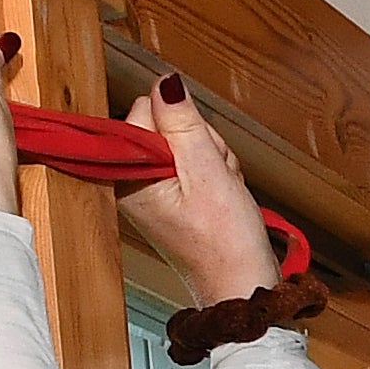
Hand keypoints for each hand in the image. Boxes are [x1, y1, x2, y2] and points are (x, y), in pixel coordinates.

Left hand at [117, 75, 281, 303]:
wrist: (242, 284)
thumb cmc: (224, 242)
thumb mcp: (207, 172)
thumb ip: (183, 123)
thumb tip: (165, 83)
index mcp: (127, 176)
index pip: (144, 112)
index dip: (181, 125)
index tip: (198, 154)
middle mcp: (129, 181)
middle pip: (165, 125)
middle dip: (199, 142)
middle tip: (214, 176)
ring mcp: (148, 189)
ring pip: (184, 141)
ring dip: (211, 157)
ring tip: (220, 189)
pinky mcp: (166, 195)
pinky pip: (191, 162)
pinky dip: (212, 171)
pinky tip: (220, 193)